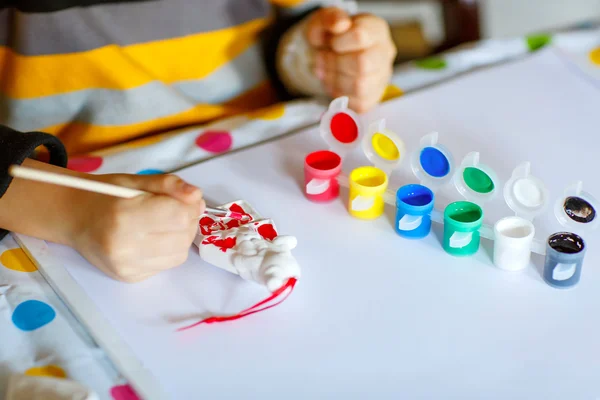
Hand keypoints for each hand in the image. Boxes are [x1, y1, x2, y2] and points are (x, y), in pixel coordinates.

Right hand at [70, 173, 204, 282]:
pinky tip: (152, 239)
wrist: (74, 219)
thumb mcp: (136, 181)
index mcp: (125, 216)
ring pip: (179, 254)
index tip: (183, 199)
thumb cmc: (105, 196)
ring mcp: (126, 266)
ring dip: (181, 237)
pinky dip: (168, 250)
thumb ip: (169, 185)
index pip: (179, 216)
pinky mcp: (129, 278)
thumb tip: (197, 197)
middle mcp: (124, 247)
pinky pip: (166, 265)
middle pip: (183, 237)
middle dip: (187, 222)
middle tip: (175, 210)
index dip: (189, 206)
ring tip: (164, 224)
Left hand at [306, 7, 396, 112]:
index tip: (330, 42)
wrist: (326, 54)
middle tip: (323, 58)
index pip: (360, 37)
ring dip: (334, 80)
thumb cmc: (330, 37)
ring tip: (326, 71)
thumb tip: (340, 25)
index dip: (338, 42)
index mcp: (376, 30)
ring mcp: (381, 77)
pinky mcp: (373, 97)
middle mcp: (384, 54)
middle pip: (362, 64)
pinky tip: (333, 83)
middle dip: (334, 63)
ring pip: (360, 86)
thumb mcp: (325, 21)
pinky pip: (357, 103)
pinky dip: (339, 95)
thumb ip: (331, 18)